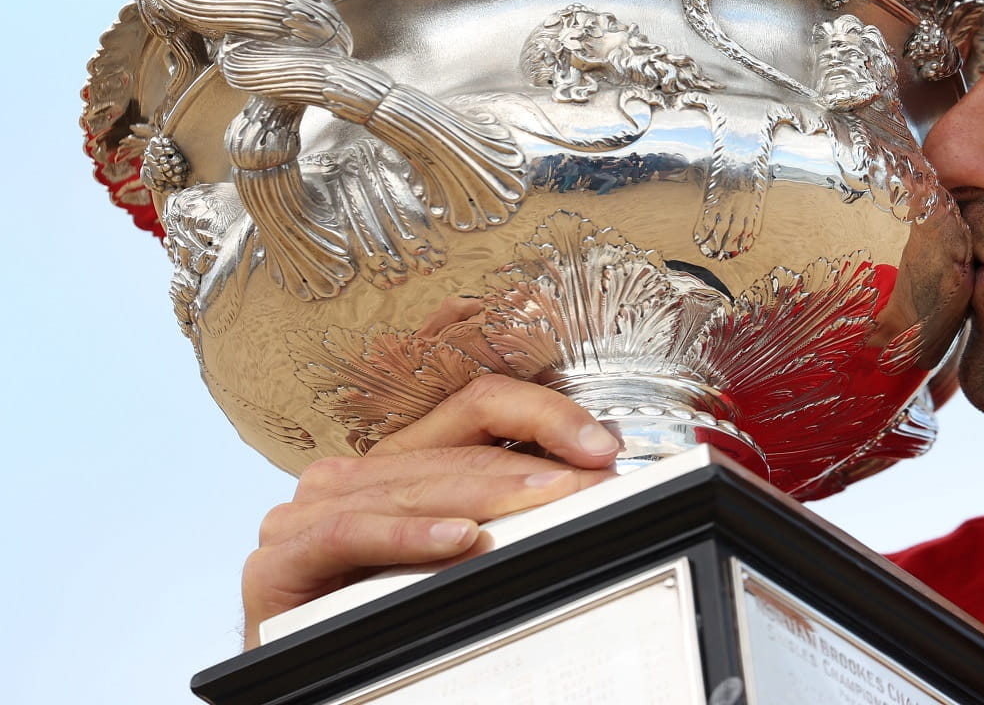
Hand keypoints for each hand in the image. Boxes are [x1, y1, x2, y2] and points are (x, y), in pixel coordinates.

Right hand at [240, 375, 618, 646]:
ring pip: (412, 488)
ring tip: (546, 504)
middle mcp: (350, 476)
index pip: (477, 408)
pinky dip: (410, 536)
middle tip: (590, 485)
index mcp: (396, 464)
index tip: (601, 447)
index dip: (543, 416)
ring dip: (487, 498)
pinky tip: (460, 540)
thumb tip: (584, 494)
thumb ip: (498, 520)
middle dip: (531, 470)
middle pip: (455, 452)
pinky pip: (353, 533)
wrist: (300, 687)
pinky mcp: (279, 559)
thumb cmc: (376, 622)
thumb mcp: (449, 560)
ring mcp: (307, 512)